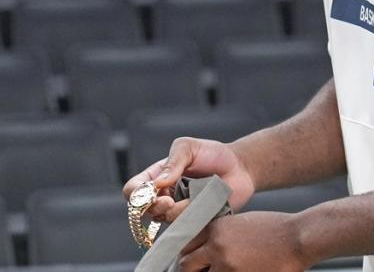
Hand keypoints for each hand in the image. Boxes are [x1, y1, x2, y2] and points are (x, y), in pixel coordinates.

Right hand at [122, 137, 256, 220]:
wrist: (240, 167)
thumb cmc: (213, 154)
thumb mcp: (189, 147)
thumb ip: (173, 161)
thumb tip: (158, 183)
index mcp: (157, 177)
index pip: (133, 191)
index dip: (136, 195)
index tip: (151, 191)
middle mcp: (163, 196)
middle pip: (143, 211)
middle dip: (154, 207)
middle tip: (169, 201)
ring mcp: (178, 211)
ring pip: (165, 220)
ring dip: (177, 212)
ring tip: (195, 198)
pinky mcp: (194, 222)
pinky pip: (186, 227)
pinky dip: (192, 218)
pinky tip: (204, 206)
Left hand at [178, 211, 312, 271]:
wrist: (298, 238)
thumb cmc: (276, 229)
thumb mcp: (242, 223)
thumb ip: (220, 234)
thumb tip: (206, 248)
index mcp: (216, 228)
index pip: (186, 244)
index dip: (186, 254)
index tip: (189, 260)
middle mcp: (217, 246)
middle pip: (186, 264)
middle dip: (190, 270)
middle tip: (197, 271)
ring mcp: (226, 264)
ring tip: (223, 269)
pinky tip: (236, 270)